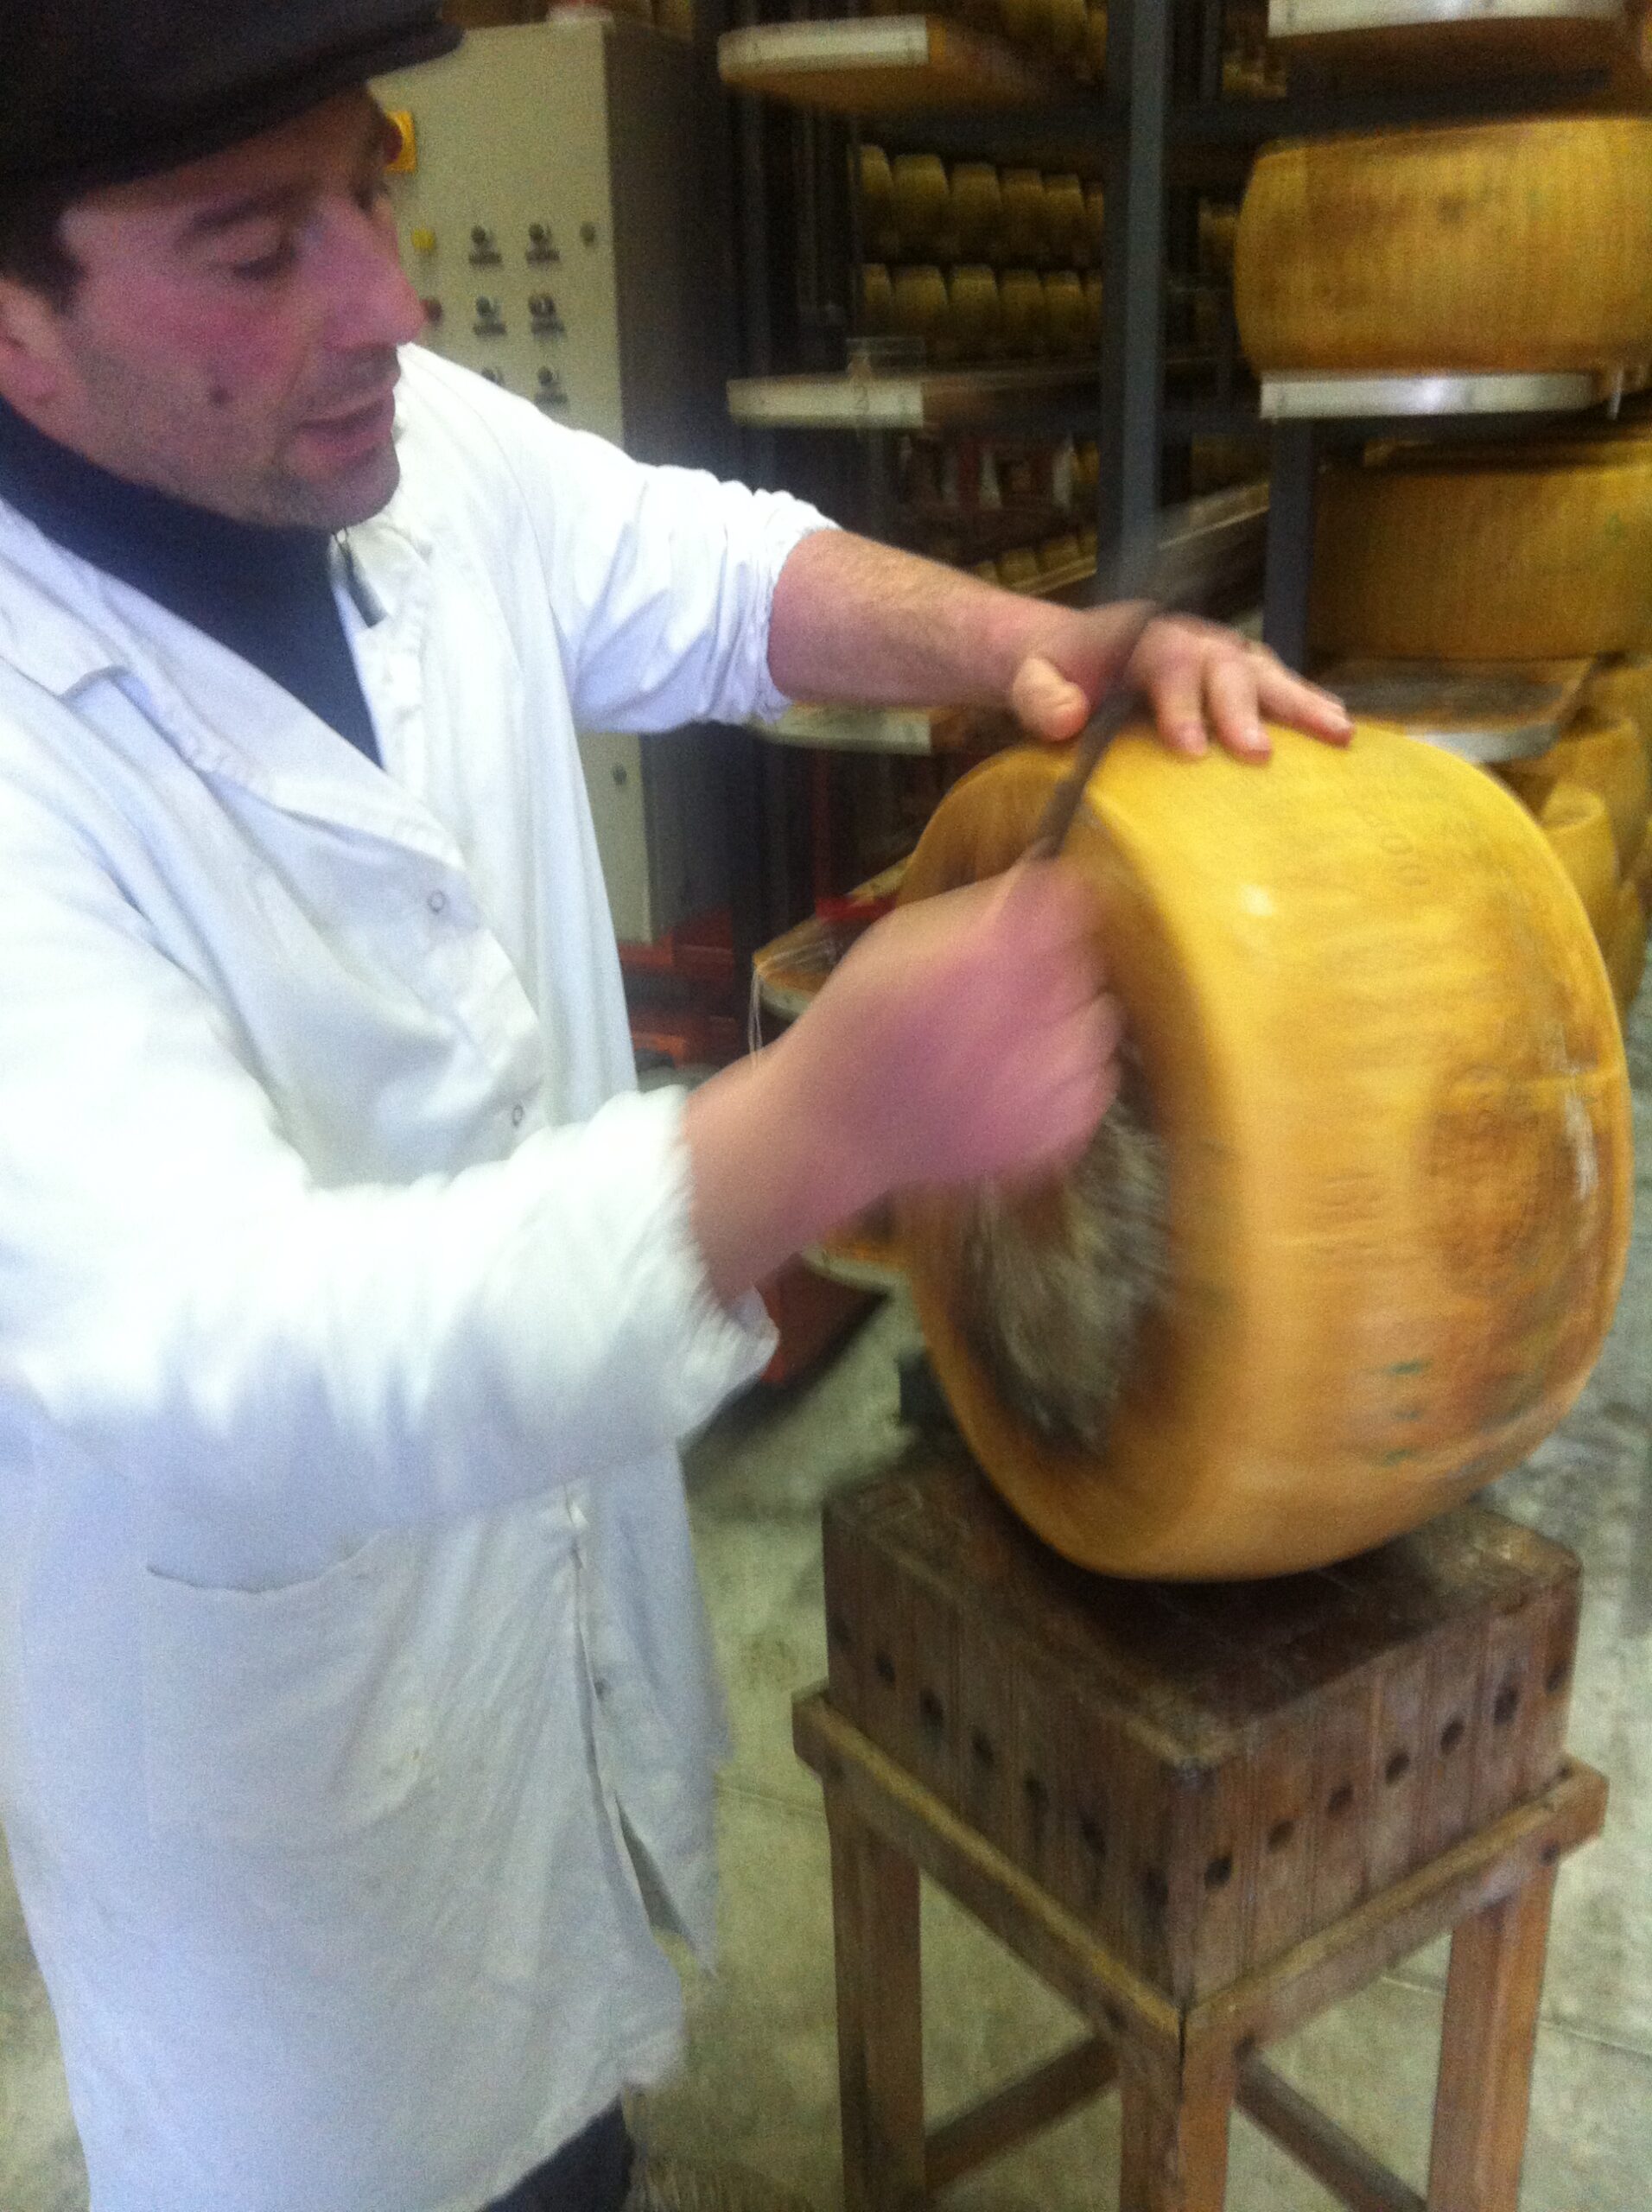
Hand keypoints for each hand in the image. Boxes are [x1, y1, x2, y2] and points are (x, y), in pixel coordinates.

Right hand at [684, 862, 1120, 1304]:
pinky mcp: (1045, 1138)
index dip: (1060, 906)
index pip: (1059, 913)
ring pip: (1097, 1024)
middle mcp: (1006, 1027)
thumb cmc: (855, 1028)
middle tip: (1006, 982)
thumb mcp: (892, 946)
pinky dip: (1069, 1072)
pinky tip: (1021, 1073)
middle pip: (1081, 966)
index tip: (1051, 907)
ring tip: (1010, 1034)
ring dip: (1067, 1018)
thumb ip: (973, 914)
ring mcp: (1031, 1091)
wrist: (833, 1131)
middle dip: (1055, 963)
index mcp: (962, 969)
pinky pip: (1095, 1083)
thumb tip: (1046, 880)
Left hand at [1010, 609, 1352, 761]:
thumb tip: (1069, 716)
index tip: (1190, 749)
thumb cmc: (1049, 671)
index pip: (1167, 662)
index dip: (1182, 703)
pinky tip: (1336, 734)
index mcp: (1140, 636)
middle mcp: (1187, 637)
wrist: (1062, 651)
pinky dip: (1304, 704)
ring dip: (1301, 701)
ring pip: (1262, 670)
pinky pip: (1272, 684)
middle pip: (1225, 664)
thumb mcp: (1028, 681)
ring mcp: (1215, 653)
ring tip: (1338, 732)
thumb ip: (1041, 698)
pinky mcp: (1231, 674)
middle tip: (1259, 755)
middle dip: (1247, 708)